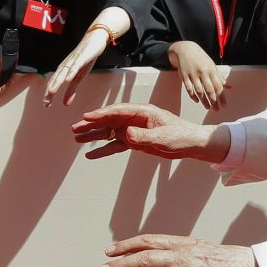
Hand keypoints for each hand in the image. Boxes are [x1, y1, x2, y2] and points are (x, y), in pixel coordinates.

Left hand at [44, 28, 109, 107]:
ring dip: (57, 82)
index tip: (46, 106)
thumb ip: (71, 90)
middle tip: (46, 103)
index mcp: (63, 71)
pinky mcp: (82, 57)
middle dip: (50, 91)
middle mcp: (65, 65)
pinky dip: (70, 72)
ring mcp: (73, 61)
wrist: (94, 41)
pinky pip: (75, 66)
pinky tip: (67, 79)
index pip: (54, 84)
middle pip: (56, 79)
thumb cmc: (85, 59)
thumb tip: (65, 104)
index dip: (49, 95)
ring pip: (63, 73)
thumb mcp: (79, 77)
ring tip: (52, 92)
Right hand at [72, 102, 228, 162]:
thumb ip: (143, 137)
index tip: (87, 117)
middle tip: (75, 128)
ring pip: (110, 132)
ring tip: (76, 138)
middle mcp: (136, 119)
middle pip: (110, 120)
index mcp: (144, 112)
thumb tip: (125, 134)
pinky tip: (90, 154)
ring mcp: (134, 130)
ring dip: (94, 136)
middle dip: (92, 124)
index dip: (102, 114)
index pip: (118, 111)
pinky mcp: (135, 141)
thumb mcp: (163, 138)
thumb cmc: (181, 136)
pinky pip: (115, 145)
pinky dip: (103, 149)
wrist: (191, 144)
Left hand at [99, 234, 261, 266]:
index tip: (110, 250)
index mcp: (182, 243)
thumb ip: (175, 250)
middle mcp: (181, 257)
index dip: (126, 245)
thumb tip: (154, 254)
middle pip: (144, 258)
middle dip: (120, 264)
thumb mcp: (197, 247)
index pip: (148, 240)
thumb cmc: (223, 259)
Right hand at [168, 41, 228, 109]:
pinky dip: (193, 96)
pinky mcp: (184, 76)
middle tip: (216, 110)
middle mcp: (203, 72)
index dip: (221, 97)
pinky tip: (197, 101)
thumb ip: (220, 77)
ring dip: (204, 101)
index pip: (218, 86)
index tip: (224, 105)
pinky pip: (189, 89)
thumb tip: (229, 86)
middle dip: (214, 101)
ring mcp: (193, 74)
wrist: (185, 49)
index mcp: (211, 69)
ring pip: (199, 91)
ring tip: (207, 107)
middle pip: (209, 90)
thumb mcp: (212, 65)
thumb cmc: (200, 58)